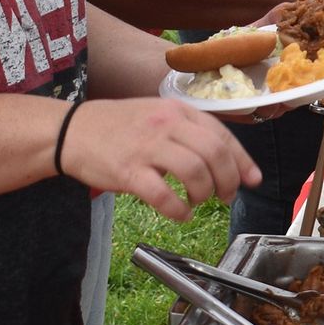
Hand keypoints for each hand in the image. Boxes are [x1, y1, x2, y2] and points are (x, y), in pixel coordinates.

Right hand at [58, 96, 260, 219]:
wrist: (71, 131)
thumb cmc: (118, 127)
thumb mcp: (157, 116)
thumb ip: (191, 133)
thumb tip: (228, 160)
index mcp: (177, 110)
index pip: (222, 136)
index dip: (242, 161)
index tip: (252, 180)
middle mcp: (166, 125)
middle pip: (215, 154)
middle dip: (228, 180)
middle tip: (225, 195)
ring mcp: (147, 147)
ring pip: (195, 172)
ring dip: (204, 193)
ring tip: (199, 201)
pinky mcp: (128, 171)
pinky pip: (163, 195)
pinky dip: (178, 210)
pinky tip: (180, 214)